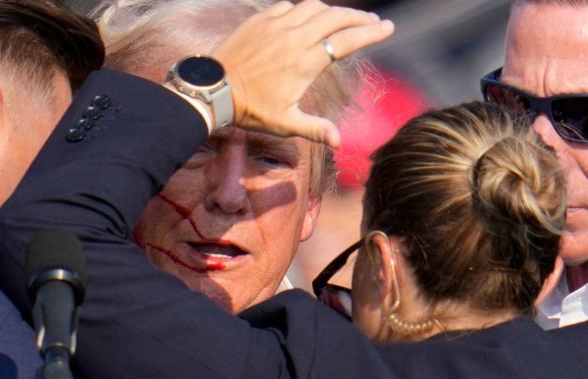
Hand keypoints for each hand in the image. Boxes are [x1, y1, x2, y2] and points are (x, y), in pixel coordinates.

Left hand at [212, 0, 393, 147]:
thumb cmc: (249, 109)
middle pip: (337, 17)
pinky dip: (303, 9)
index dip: (371, 32)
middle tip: (372, 21)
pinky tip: (306, 17)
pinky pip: (289, 6)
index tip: (388, 27)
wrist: (213, 89)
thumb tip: (340, 142)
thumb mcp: (285, 123)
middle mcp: (295, 37)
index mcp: (306, 61)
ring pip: (314, 6)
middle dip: (359, 17)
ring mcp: (277, 25)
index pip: (347, 40)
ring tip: (343, 18)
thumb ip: (315, 129)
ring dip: (333, 11)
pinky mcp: (260, 20)